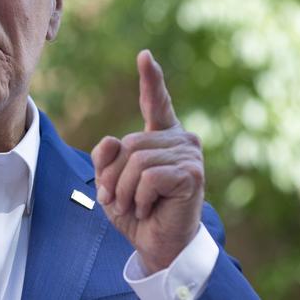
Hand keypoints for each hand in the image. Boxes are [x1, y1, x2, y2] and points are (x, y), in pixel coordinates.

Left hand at [91, 50, 203, 272]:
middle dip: (114, 177)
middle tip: (120, 199)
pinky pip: (148, 177)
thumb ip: (107, 156)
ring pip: (135, 161)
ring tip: (134, 205)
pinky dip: (138, 197)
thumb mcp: (110, 180)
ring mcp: (189, 155)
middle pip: (128, 144)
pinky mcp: (192, 174)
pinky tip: (148, 207)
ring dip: (124, 190)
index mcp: (161, 136)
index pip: (155, 102)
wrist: (157, 244)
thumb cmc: (136, 210)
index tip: (144, 55)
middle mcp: (180, 140)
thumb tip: (112, 141)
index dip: (150, 79)